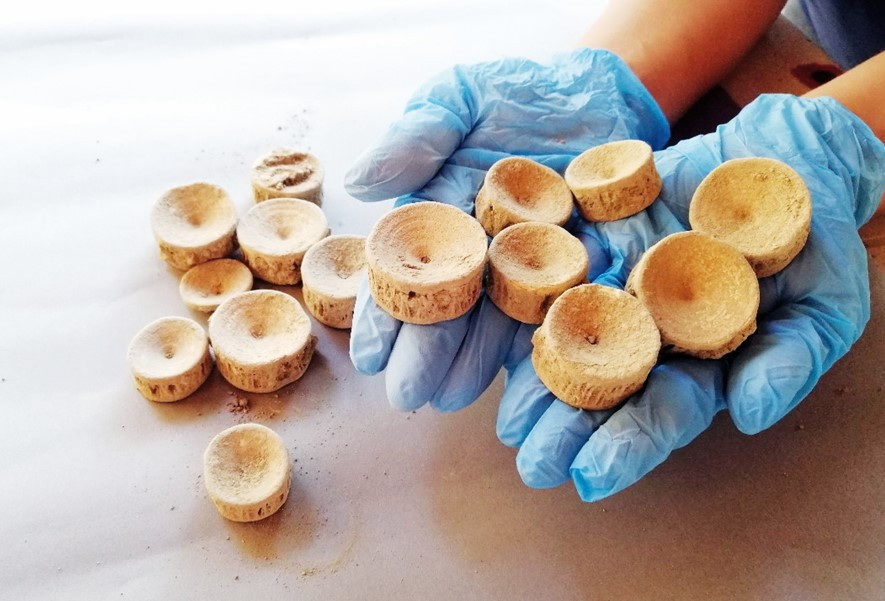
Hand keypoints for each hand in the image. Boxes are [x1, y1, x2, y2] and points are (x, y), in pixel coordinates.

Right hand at [345, 48, 668, 410]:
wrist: (596, 93)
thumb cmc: (516, 93)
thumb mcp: (458, 98)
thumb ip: (415, 135)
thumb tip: (359, 182)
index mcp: (440, 217)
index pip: (403, 270)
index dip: (382, 312)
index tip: (369, 354)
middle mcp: (477, 252)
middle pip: (445, 307)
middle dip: (425, 352)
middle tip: (409, 393)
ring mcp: (524, 267)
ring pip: (494, 320)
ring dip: (471, 362)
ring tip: (451, 396)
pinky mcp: (575, 272)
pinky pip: (556, 311)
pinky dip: (537, 343)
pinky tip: (519, 377)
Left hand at [497, 94, 884, 500]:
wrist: (780, 161)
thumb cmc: (811, 242)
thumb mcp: (823, 302)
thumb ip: (789, 359)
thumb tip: (749, 415)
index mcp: (698, 360)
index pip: (661, 411)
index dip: (628, 445)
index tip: (589, 478)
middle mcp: (647, 332)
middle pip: (602, 387)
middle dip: (566, 426)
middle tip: (530, 465)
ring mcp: (614, 287)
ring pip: (567, 338)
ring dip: (535, 379)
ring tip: (506, 419)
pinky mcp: (591, 239)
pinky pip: (550, 268)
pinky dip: (523, 298)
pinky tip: (494, 327)